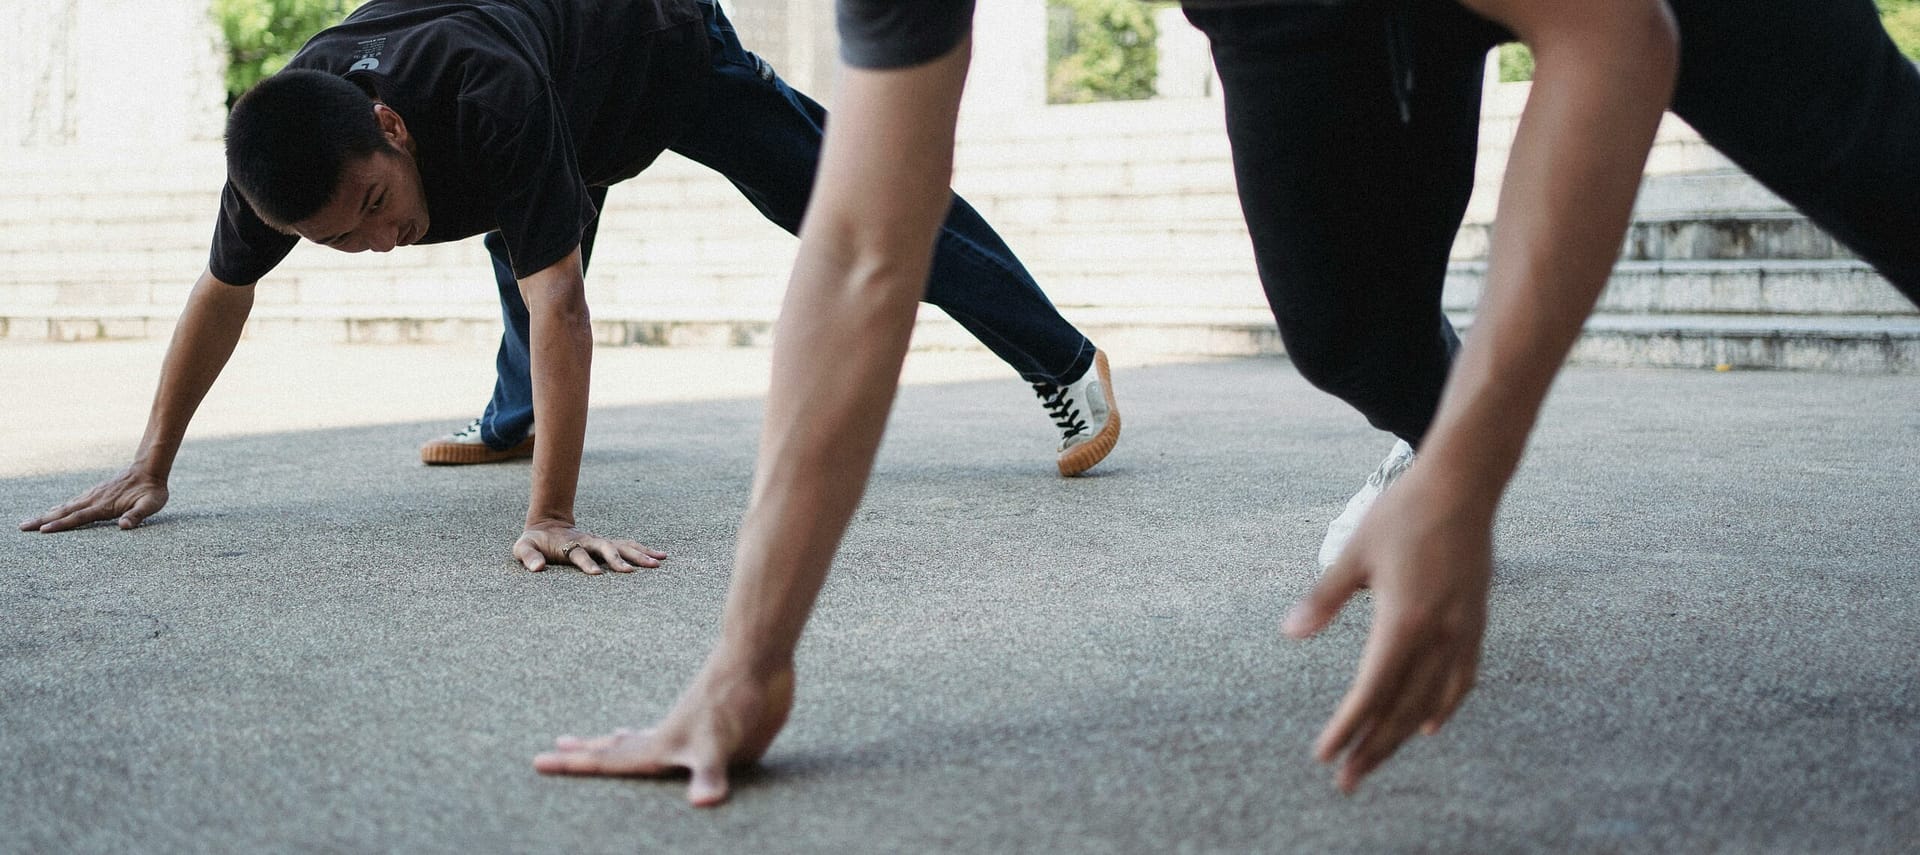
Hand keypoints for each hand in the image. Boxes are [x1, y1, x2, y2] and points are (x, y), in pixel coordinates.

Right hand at [20, 467, 169, 532]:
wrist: (150, 470)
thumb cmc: (152, 491)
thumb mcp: (151, 505)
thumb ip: (137, 515)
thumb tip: (125, 526)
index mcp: (104, 506)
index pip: (78, 517)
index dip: (61, 525)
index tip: (43, 531)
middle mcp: (94, 499)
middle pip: (64, 512)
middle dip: (42, 520)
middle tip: (22, 527)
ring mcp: (93, 495)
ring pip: (66, 506)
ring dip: (47, 514)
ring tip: (30, 522)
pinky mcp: (95, 492)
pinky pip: (73, 502)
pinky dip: (60, 508)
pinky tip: (54, 512)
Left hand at [512, 523, 665, 574]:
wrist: (546, 525)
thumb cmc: (533, 541)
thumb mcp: (523, 547)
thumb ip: (529, 557)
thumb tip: (536, 569)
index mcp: (569, 544)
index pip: (579, 554)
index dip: (587, 563)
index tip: (597, 575)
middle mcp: (588, 541)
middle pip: (607, 548)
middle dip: (621, 559)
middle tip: (634, 571)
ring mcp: (598, 541)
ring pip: (623, 546)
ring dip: (640, 553)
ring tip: (658, 562)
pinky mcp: (605, 544)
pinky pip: (628, 546)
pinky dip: (643, 550)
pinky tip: (659, 557)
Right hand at [533, 656, 794, 806]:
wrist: (756, 655)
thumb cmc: (737, 701)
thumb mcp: (721, 744)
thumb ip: (707, 774)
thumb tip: (703, 803)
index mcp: (661, 748)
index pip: (608, 762)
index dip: (574, 765)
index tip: (538, 761)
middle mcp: (667, 738)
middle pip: (616, 749)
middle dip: (585, 753)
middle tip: (551, 750)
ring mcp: (685, 727)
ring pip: (640, 738)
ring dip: (617, 742)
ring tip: (601, 738)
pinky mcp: (706, 722)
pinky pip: (668, 733)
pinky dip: (651, 736)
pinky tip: (654, 731)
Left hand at [1284, 468, 1493, 792]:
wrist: (1463, 485)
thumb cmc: (1403, 513)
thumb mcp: (1354, 552)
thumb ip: (1324, 597)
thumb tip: (1291, 632)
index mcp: (1404, 620)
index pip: (1372, 692)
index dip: (1348, 728)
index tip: (1326, 755)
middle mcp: (1439, 634)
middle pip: (1402, 709)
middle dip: (1373, 749)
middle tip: (1347, 782)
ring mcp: (1464, 631)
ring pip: (1432, 701)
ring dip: (1403, 736)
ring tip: (1377, 760)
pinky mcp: (1476, 622)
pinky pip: (1462, 679)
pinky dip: (1443, 707)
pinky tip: (1428, 725)